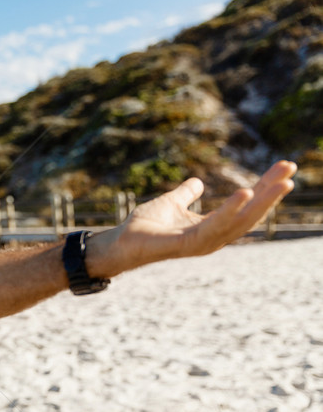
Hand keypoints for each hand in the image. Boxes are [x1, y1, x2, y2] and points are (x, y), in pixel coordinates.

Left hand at [95, 161, 296, 275]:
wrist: (120, 242)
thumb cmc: (144, 227)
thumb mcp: (171, 203)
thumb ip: (186, 194)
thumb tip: (198, 182)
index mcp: (212, 227)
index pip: (245, 207)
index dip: (264, 188)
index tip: (283, 167)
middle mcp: (213, 237)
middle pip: (250, 214)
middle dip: (271, 192)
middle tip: (290, 169)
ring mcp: (202, 242)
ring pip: (240, 221)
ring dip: (262, 201)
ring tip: (280, 181)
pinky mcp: (187, 244)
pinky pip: (214, 226)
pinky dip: (231, 209)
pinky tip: (245, 192)